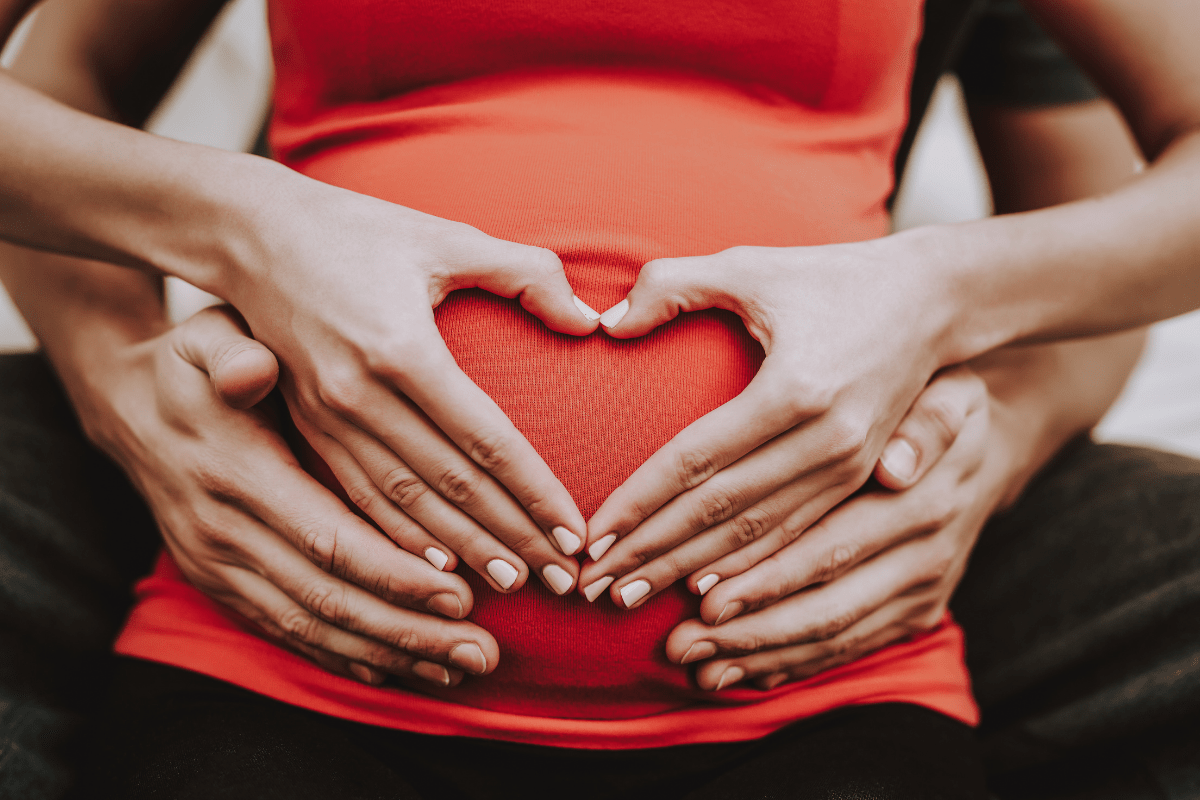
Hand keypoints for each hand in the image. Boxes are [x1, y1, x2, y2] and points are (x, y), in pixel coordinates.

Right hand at [86, 305, 498, 686]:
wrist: (128, 406)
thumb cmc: (193, 365)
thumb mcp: (206, 340)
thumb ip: (233, 355)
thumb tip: (252, 369)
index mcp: (238, 474)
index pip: (327, 538)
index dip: (394, 573)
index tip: (461, 595)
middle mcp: (225, 532)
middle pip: (329, 599)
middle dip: (408, 630)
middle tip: (482, 652)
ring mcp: (218, 566)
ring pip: (311, 625)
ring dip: (387, 653)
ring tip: (458, 671)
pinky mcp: (220, 584)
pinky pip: (285, 631)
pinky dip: (340, 656)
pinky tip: (393, 670)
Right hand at [229, 182, 599, 595]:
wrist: (248, 233)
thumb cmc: (357, 229)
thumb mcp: (444, 237)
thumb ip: (525, 272)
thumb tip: (588, 320)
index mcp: (401, 349)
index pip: (486, 442)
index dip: (535, 492)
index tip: (575, 532)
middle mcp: (359, 394)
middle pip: (450, 487)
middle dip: (510, 538)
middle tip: (561, 580)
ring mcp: (326, 417)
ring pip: (405, 504)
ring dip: (462, 550)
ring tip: (511, 586)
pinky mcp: (306, 426)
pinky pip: (359, 497)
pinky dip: (400, 538)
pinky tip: (436, 569)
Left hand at [579, 241, 950, 604]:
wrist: (936, 300)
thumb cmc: (832, 276)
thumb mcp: (750, 266)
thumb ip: (672, 285)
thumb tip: (605, 324)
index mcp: (794, 389)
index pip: (695, 461)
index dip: (639, 503)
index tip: (592, 537)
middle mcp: (826, 439)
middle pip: (719, 512)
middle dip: (652, 553)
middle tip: (593, 586)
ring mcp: (849, 466)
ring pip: (754, 536)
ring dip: (688, 570)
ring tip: (629, 596)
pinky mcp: (858, 478)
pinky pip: (791, 535)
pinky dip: (743, 567)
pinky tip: (700, 590)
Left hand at [662, 367, 1004, 690]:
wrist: (984, 448)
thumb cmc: (932, 403)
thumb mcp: (944, 393)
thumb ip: (925, 423)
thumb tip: (896, 465)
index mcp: (926, 500)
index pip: (832, 548)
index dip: (766, 578)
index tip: (702, 595)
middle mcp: (927, 554)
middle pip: (827, 607)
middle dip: (748, 631)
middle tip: (680, 645)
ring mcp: (924, 590)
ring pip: (834, 637)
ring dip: (760, 656)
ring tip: (696, 668)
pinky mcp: (916, 613)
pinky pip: (850, 648)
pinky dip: (795, 664)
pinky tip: (741, 673)